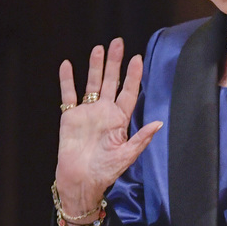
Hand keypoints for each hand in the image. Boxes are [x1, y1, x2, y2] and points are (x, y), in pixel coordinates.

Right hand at [55, 38, 161, 217]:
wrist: (80, 182)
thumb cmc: (106, 172)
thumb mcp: (127, 156)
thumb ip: (141, 138)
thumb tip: (159, 123)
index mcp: (120, 119)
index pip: (129, 92)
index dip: (133, 76)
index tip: (137, 59)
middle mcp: (104, 112)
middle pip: (111, 82)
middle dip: (114, 63)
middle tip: (118, 43)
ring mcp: (87, 112)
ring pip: (91, 83)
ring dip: (95, 66)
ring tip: (99, 48)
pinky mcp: (70, 116)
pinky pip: (68, 94)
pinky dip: (67, 80)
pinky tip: (67, 65)